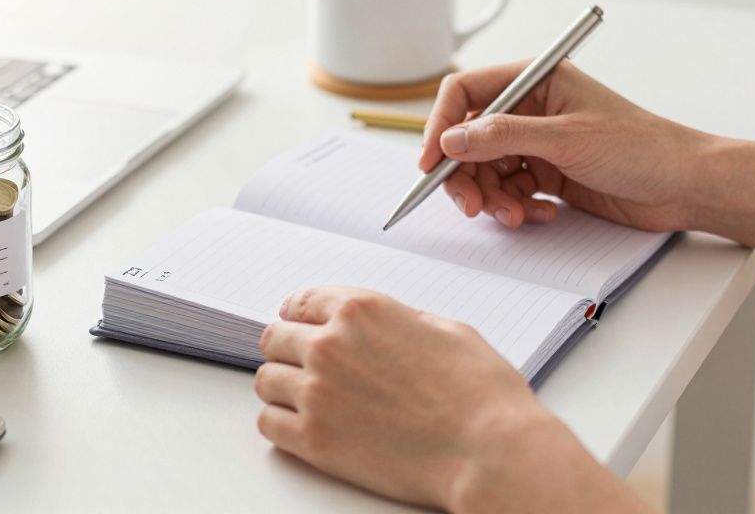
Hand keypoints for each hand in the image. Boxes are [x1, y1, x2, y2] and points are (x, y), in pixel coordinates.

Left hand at [255, 286, 648, 511]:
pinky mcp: (314, 439)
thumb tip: (378, 328)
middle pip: (275, 339)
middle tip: (300, 364)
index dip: (298, 315)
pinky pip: (268, 423)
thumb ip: (395, 320)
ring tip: (303, 398)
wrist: (488, 451)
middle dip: (288, 349)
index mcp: (360, 310)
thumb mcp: (444, 329)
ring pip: (267, 380)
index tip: (296, 323)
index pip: (301, 302)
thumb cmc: (480, 393)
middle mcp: (330, 345)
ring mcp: (317, 392)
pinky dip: (281, 423)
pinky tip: (301, 425)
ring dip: (283, 386)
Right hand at [420, 60, 704, 231]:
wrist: (686, 186)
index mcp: (535, 80)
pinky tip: (542, 215)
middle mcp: (530, 108)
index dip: (441, 125)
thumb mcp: (566, 139)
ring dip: (493, 198)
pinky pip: (509, 191)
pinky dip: (516, 208)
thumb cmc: (642, 147)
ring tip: (516, 217)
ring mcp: (537, 143)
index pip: (465, 93)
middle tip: (471, 206)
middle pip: (468, 139)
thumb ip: (503, 137)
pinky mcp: (547, 174)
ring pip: (486, 171)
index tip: (431, 162)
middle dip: (466, 175)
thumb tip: (451, 140)